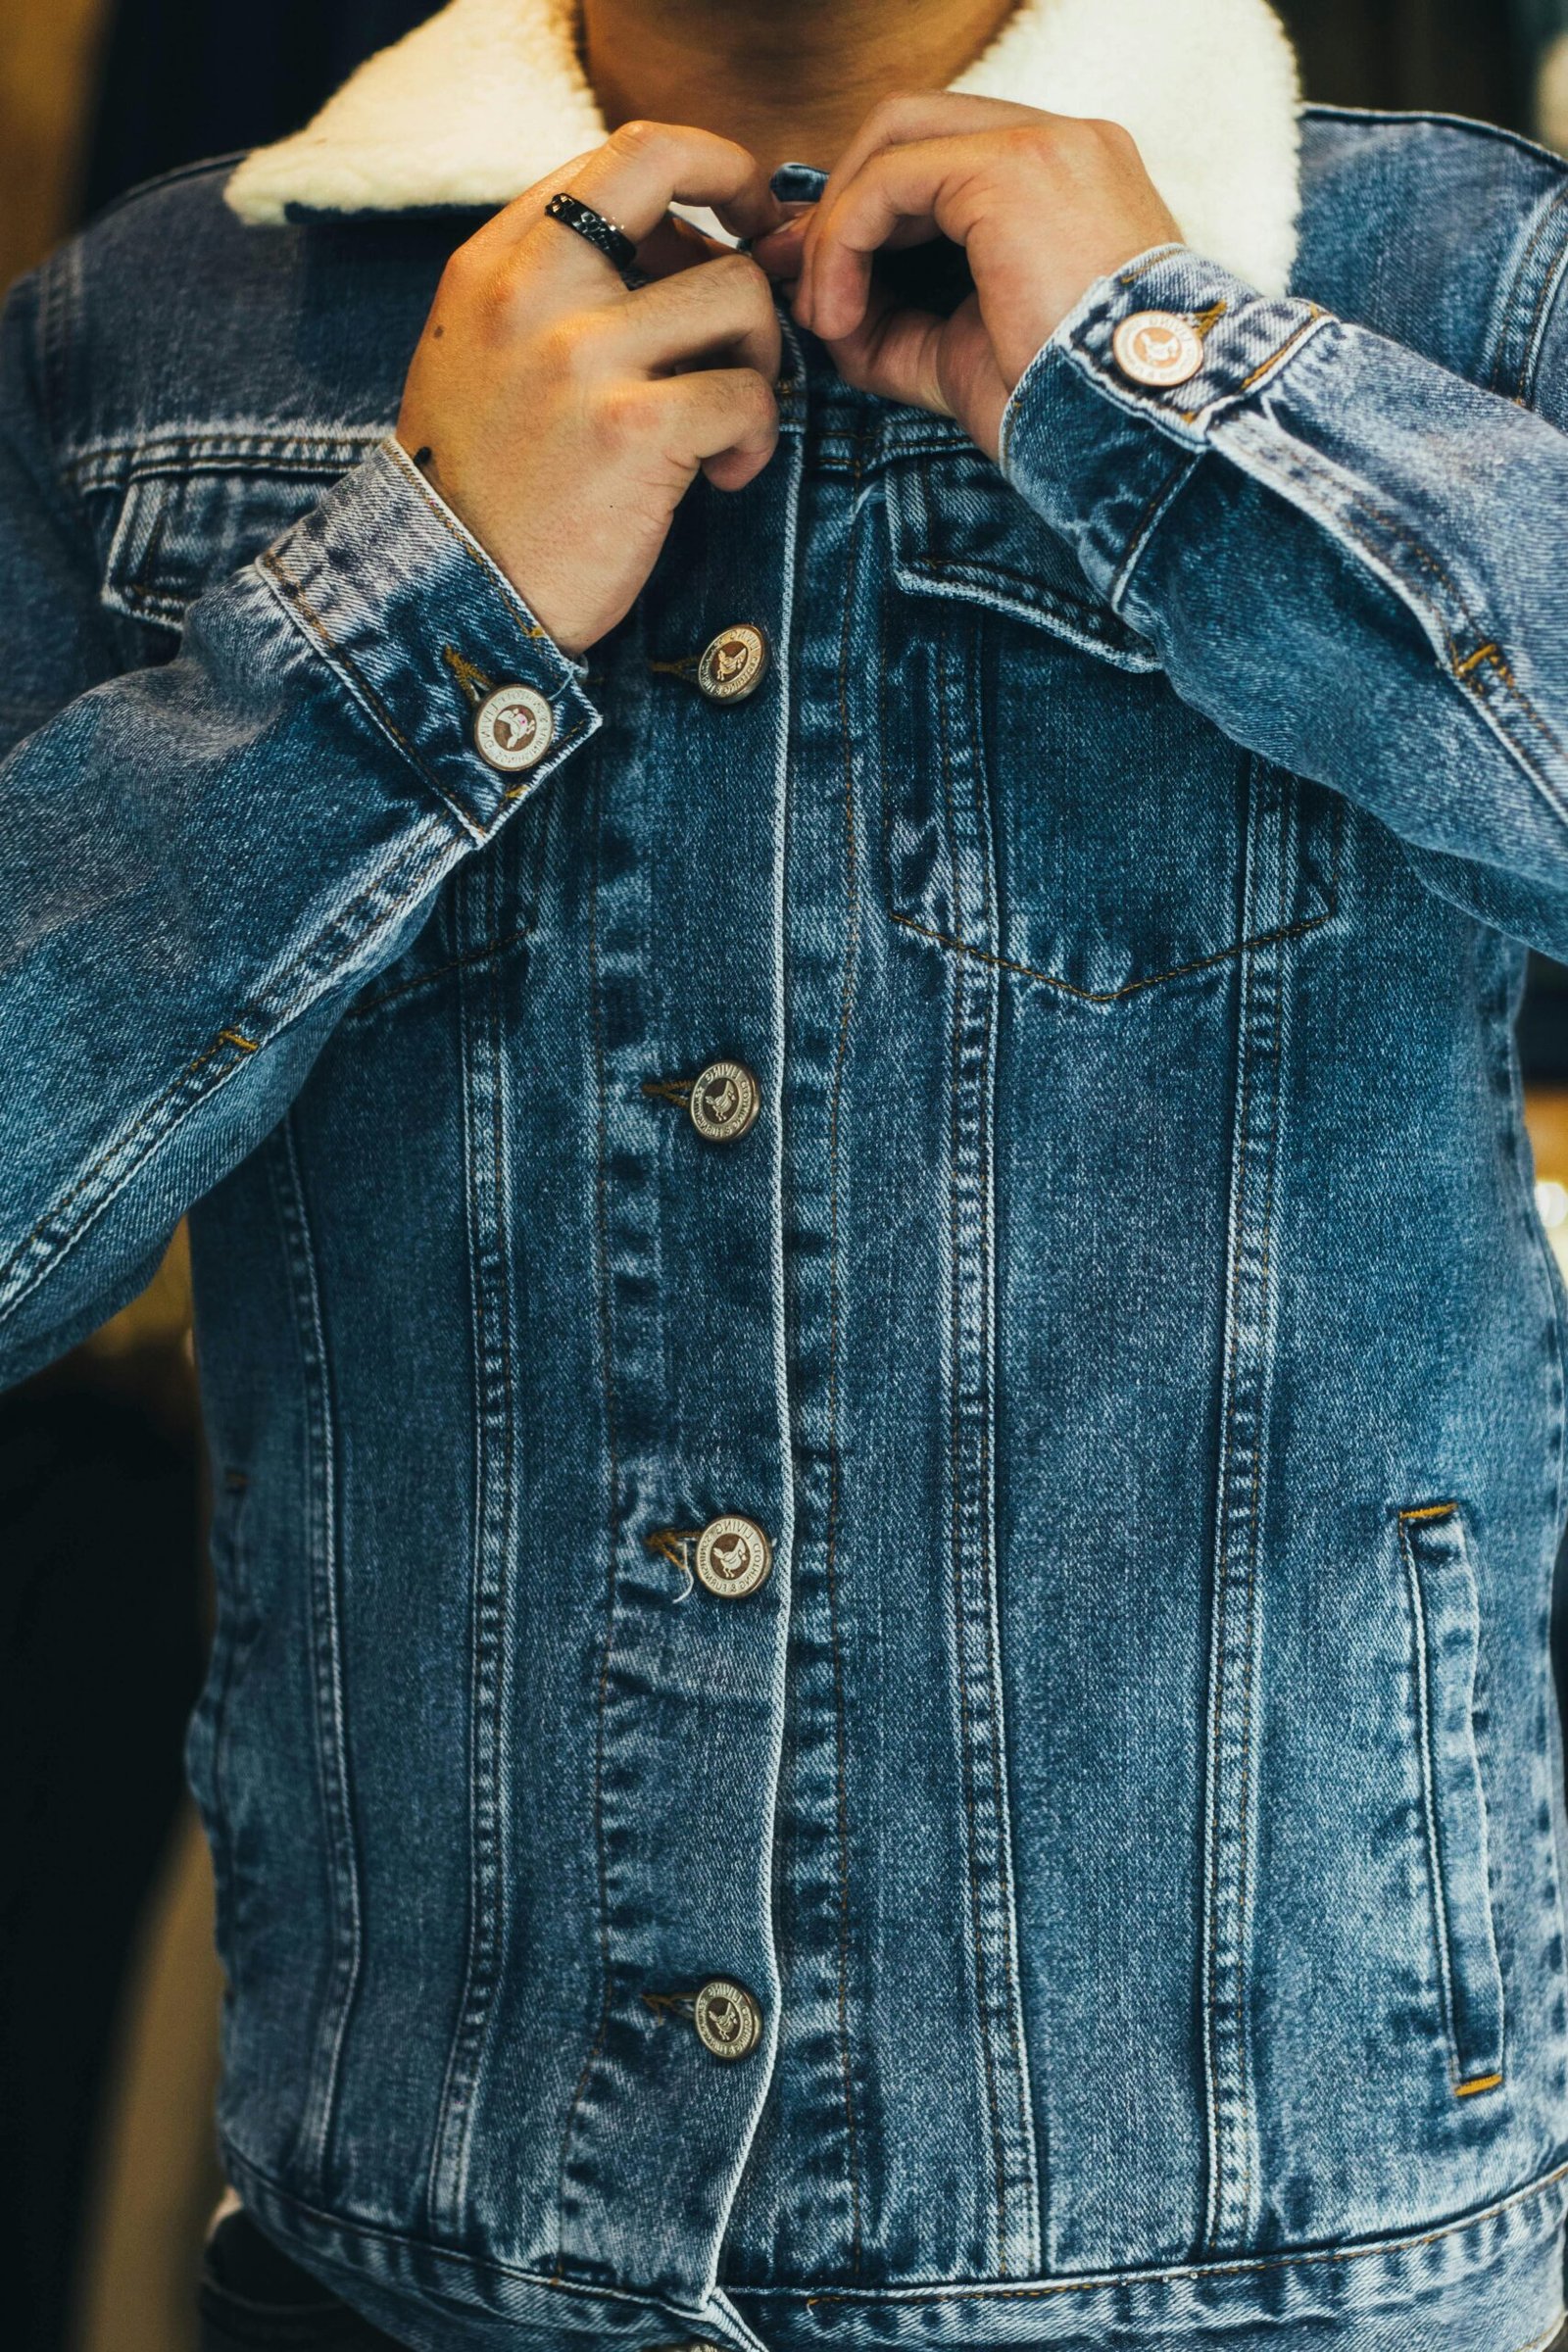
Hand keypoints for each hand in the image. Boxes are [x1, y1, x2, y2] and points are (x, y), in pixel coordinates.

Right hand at [397, 123, 786, 655]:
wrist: (454, 599)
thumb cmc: (487, 491)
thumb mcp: (486, 357)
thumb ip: (561, 290)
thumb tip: (692, 241)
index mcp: (495, 263)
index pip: (625, 151)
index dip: (708, 169)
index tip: (738, 218)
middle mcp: (532, 289)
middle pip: (682, 186)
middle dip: (748, 248)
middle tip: (754, 317)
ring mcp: (580, 355)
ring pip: (738, 293)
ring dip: (759, 358)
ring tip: (729, 422)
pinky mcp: (632, 429)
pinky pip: (747, 392)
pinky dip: (756, 436)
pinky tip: (724, 476)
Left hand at [752, 94, 1179, 459]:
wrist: (1132, 435)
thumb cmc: (1068, 413)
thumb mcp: (965, 360)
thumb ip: (897, 326)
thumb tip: (825, 315)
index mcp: (1069, 182)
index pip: (946, 161)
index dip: (872, 215)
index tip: (826, 287)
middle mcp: (1064, 143)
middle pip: (913, 130)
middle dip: (841, 206)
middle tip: (804, 289)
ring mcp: (1041, 146)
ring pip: (895, 144)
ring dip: (838, 232)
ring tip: (824, 318)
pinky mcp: (1009, 170)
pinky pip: (889, 181)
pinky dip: (844, 244)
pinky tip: (838, 314)